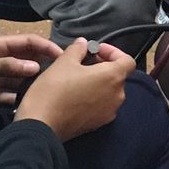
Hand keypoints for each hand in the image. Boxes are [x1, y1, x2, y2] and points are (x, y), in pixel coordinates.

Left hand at [0, 32, 59, 107]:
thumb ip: (7, 64)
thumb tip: (35, 67)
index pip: (27, 42)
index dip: (45, 46)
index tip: (61, 55)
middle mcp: (0, 62)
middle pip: (27, 60)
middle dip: (43, 66)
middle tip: (60, 74)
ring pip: (21, 80)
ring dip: (33, 84)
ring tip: (49, 91)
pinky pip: (11, 97)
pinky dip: (20, 100)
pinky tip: (30, 104)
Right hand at [15, 37, 134, 139]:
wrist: (41, 124)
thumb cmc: (54, 90)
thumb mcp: (64, 61)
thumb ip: (78, 49)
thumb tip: (83, 44)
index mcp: (113, 77)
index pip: (127, 61)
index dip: (113, 52)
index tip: (96, 50)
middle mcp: (117, 96)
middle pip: (118, 76)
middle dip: (103, 66)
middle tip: (83, 62)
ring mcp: (109, 112)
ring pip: (110, 91)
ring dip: (98, 82)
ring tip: (78, 78)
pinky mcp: (98, 124)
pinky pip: (102, 105)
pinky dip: (94, 97)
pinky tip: (76, 95)